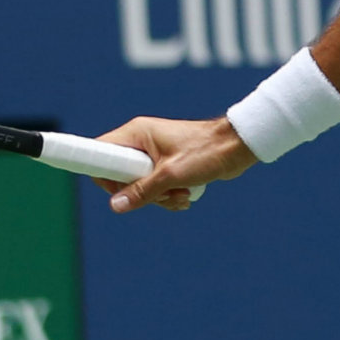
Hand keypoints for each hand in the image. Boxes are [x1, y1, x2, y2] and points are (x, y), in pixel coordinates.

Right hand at [98, 115, 253, 212]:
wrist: (238, 148)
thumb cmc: (206, 152)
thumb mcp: (171, 175)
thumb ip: (142, 191)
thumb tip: (116, 206)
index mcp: (137, 133)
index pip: (101, 152)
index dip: (104, 174)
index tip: (119, 189)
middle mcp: (142, 141)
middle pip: (121, 175)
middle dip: (141, 192)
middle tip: (161, 193)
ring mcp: (155, 153)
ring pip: (141, 185)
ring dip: (160, 197)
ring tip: (181, 193)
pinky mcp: (167, 164)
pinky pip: (157, 187)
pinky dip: (169, 195)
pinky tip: (186, 194)